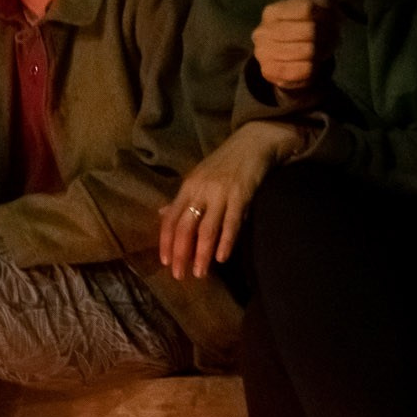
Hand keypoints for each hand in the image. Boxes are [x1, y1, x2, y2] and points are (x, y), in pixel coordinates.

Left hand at [158, 121, 305, 278]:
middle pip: (185, 227)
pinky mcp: (241, 194)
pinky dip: (225, 242)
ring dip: (201, 254)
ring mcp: (220, 193)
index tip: (165, 262)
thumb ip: (183, 199)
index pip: (171, 220)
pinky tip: (221, 258)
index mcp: (187, 188)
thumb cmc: (225, 163)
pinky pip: (231, 222)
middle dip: (180, 253)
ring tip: (200, 273)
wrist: (254, 141)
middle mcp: (200, 191)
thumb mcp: (198, 178)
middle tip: (179, 275)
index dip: (166, 242)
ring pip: (206, 229)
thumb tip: (162, 216)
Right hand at [253, 0, 334, 91]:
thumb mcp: (321, 10)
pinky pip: (302, 70)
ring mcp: (263, 53)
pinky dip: (313, 68)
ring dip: (321, 52)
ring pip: (308, 51)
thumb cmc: (310, 29)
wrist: (294, 59)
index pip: (307, 9)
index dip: (326, 15)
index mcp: (272, 12)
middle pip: (310, 31)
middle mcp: (262, 32)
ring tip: (319, 51)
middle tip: (327, 38)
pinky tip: (311, 64)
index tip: (327, 20)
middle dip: (326, 35)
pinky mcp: (269, 72)